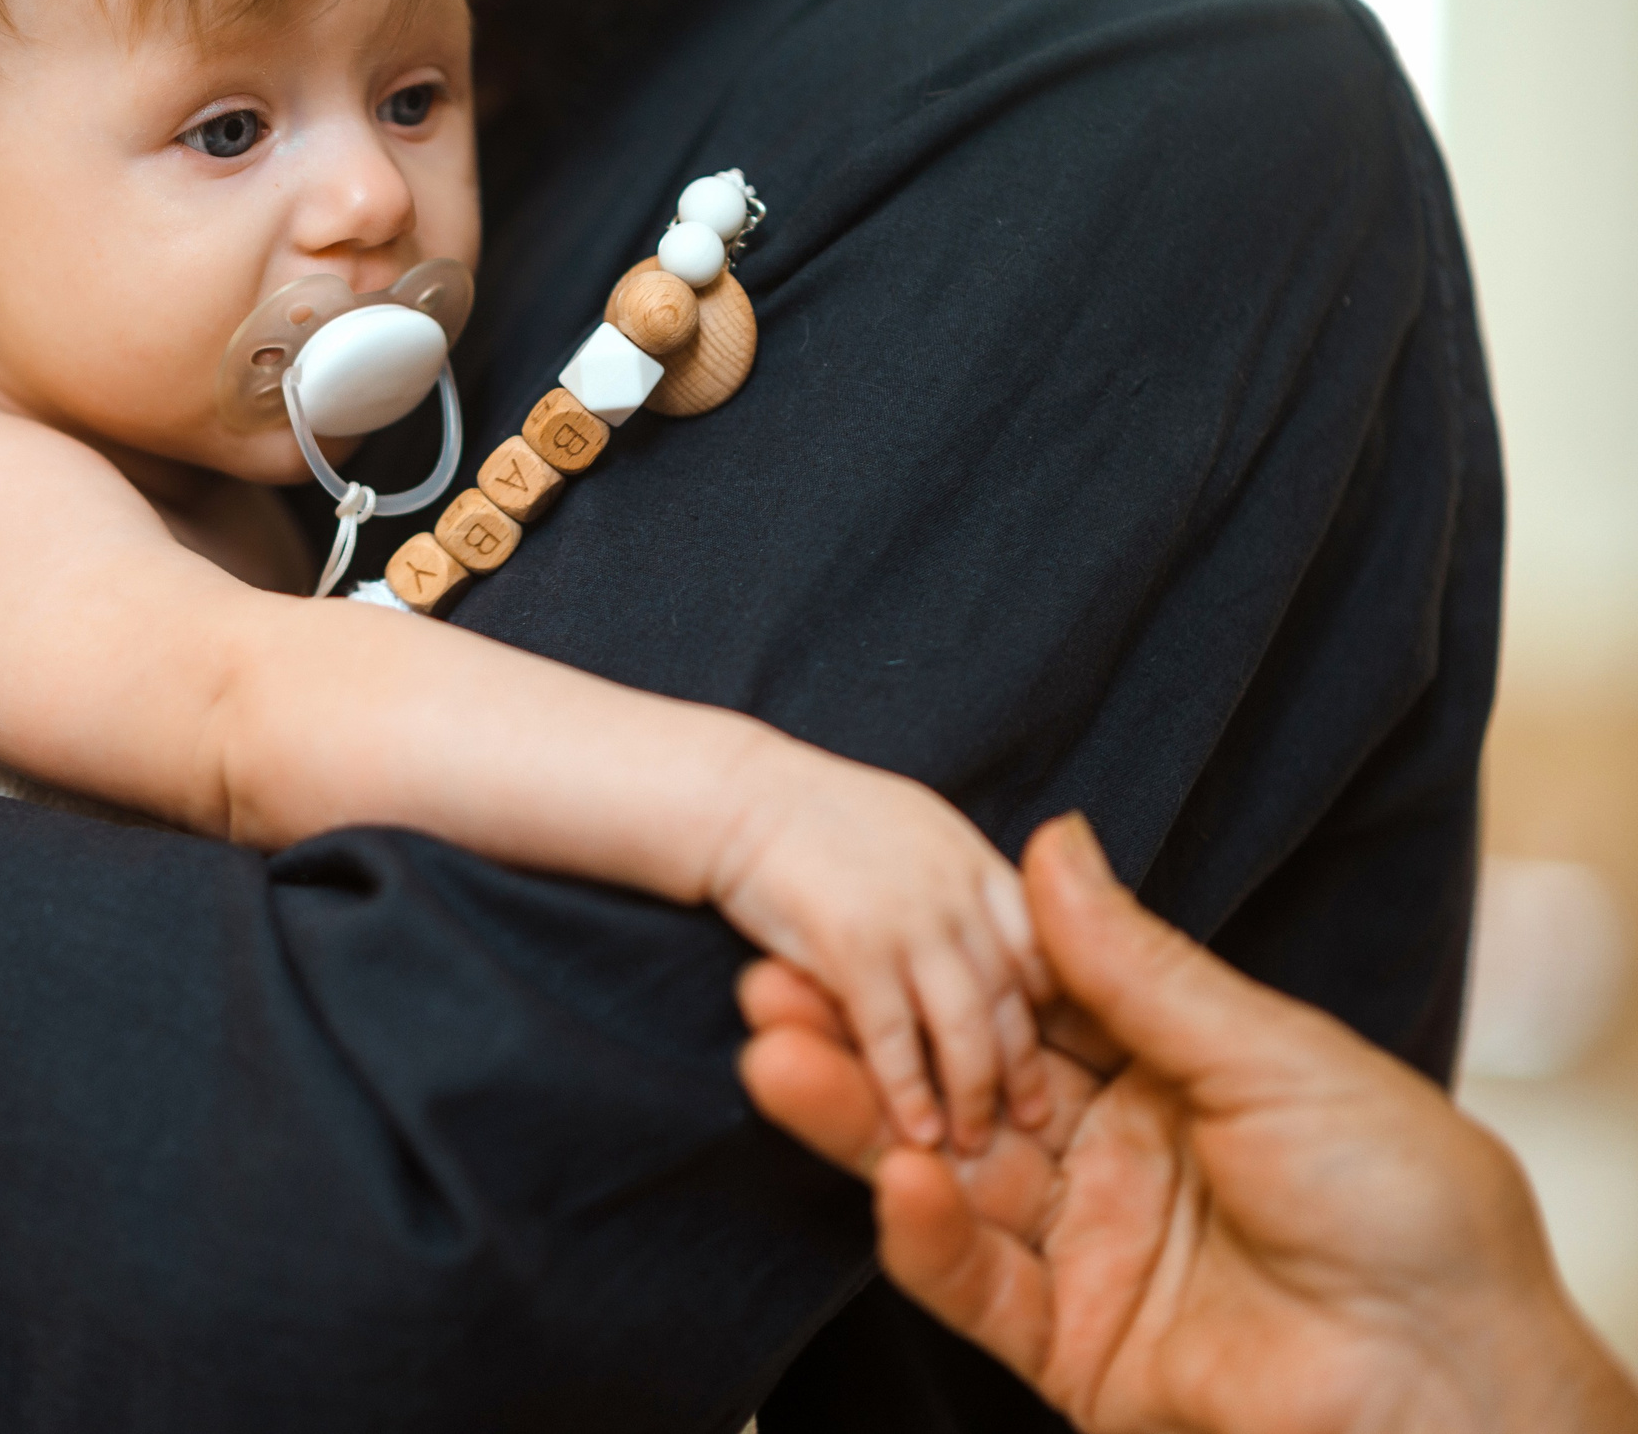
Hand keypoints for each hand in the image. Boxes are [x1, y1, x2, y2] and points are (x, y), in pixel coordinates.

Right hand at [713, 749, 1053, 1152]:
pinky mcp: (854, 948)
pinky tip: (912, 1133)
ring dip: (972, 1094)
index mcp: (975, 863)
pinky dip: (906, 1093)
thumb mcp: (913, 830)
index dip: (1056, 1004)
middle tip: (1030, 1119)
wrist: (737, 797)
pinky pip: (893, 1038)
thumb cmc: (812, 818)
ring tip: (970, 1143)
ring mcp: (911, 920)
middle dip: (1023, 1065)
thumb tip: (997, 927)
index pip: (1043, 946)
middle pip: (1013, 994)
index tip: (1054, 1048)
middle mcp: (958, 891)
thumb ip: (959, 881)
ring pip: (966, 1025)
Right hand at [739, 814, 1637, 1433]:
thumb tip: (1053, 840)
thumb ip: (1140, 966)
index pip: (1026, 1010)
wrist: (1449, 1389)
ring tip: (773, 1060)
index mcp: (1176, 1079)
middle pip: (965, 1087)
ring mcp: (1088, 1254)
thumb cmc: (1405, 1209)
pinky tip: (890, 1175)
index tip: (850, 918)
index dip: (939, 968)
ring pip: (947, 1174)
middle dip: (867, 1037)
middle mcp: (1118, 1161)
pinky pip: (973, 1283)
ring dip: (860, 1120)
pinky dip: (921, 1231)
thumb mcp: (1271, 1057)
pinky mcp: (1068, 1347)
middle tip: (770, 986)